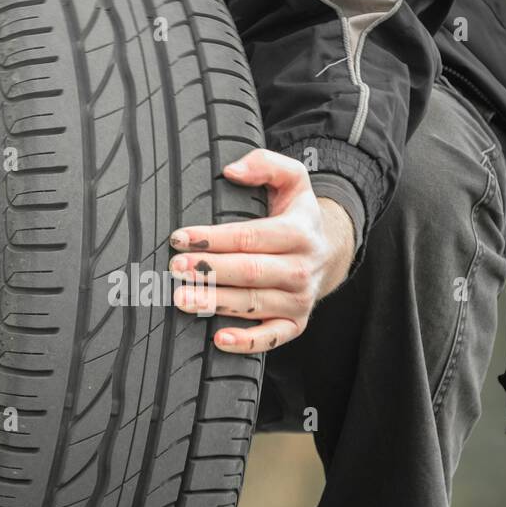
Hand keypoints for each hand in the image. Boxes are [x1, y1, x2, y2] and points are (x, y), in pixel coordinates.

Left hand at [168, 149, 355, 353]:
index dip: (213, 238)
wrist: (329, 251)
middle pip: (250, 272)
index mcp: (300, 232)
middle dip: (210, 270)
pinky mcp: (296, 323)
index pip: (251, 236)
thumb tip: (231, 170)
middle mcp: (303, 268)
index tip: (180, 238)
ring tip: (183, 299)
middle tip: (176, 268)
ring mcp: (300, 299)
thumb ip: (265, 164)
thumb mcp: (292, 180)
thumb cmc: (296, 215)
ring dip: (216, 302)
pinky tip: (218, 339)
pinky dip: (246, 342)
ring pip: (254, 304)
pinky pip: (272, 338)